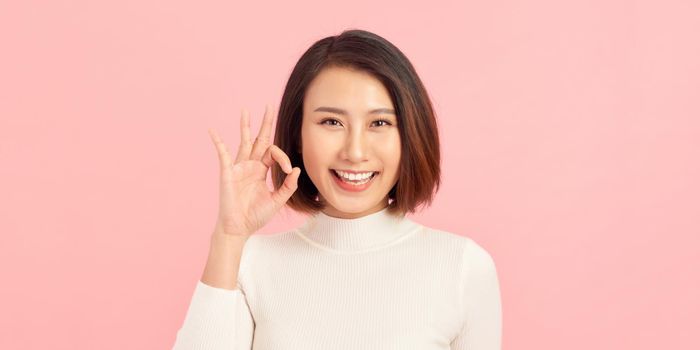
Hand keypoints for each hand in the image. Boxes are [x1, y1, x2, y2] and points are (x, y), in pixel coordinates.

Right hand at [208, 104, 300, 235]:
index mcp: (262, 170)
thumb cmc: (256, 216)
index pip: (274, 153)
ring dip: (245, 126)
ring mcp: (239, 167)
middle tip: (269, 106)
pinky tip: (212, 130)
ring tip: (245, 110)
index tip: (287, 170)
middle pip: (259, 139)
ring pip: (243, 142)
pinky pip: (222, 153)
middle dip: (265, 123)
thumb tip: (295, 169)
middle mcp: (251, 165)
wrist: (239, 228)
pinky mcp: (228, 172)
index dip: (283, 157)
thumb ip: (288, 186)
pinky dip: (217, 141)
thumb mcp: (277, 201)